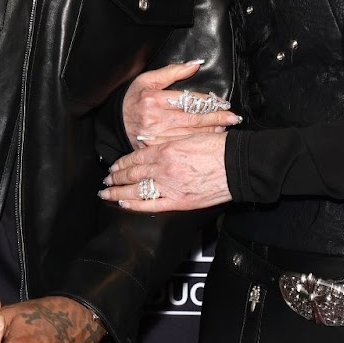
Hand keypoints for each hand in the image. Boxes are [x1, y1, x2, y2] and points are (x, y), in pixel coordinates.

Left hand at [99, 131, 229, 212]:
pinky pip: (152, 204)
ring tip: (107, 193)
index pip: (136, 157)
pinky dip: (136, 205)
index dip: (122, 162)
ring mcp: (169, 186)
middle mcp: (163, 168)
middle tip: (106, 179)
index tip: (114, 165)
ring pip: (136, 190)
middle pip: (132, 173)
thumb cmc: (219, 148)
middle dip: (116, 177)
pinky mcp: (179, 202)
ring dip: (118, 191)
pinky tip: (124, 204)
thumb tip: (154, 144)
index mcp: (166, 150)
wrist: (237, 166)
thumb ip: (170, 142)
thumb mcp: (191, 137)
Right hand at [122, 59, 239, 147]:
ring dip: (210, 131)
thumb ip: (173, 71)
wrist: (115, 122)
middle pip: (192, 119)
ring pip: (189, 134)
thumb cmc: (134, 98)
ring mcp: (154, 136)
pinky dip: (196, 143)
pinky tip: (208, 140)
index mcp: (153, 99)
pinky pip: (180, 146)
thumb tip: (196, 64)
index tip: (223, 103)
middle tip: (232, 117)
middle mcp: (154, 119)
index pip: (188, 100)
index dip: (209, 102)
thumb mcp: (148, 79)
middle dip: (216, 118)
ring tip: (225, 127)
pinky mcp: (154, 148)